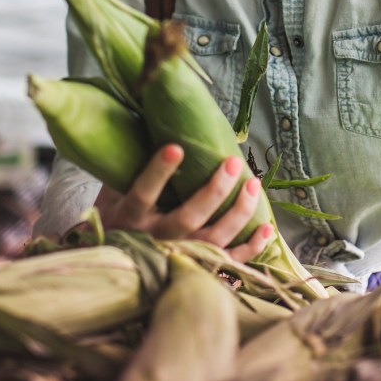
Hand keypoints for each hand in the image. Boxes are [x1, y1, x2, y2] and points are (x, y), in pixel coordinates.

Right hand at [91, 144, 273, 261]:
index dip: (159, 172)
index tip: (176, 147)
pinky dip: (252, 247)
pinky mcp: (197, 266)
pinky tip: (267, 228)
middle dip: (215, 190)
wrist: (117, 261)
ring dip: (238, 212)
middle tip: (232, 162)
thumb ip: (130, 162)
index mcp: (129, 216)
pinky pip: (228, 261)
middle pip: (188, 218)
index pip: (144, 194)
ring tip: (253, 184)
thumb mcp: (113, 188)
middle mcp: (154, 239)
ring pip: (213, 240)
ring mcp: (177, 255)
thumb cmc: (117, 213)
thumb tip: (148, 115)